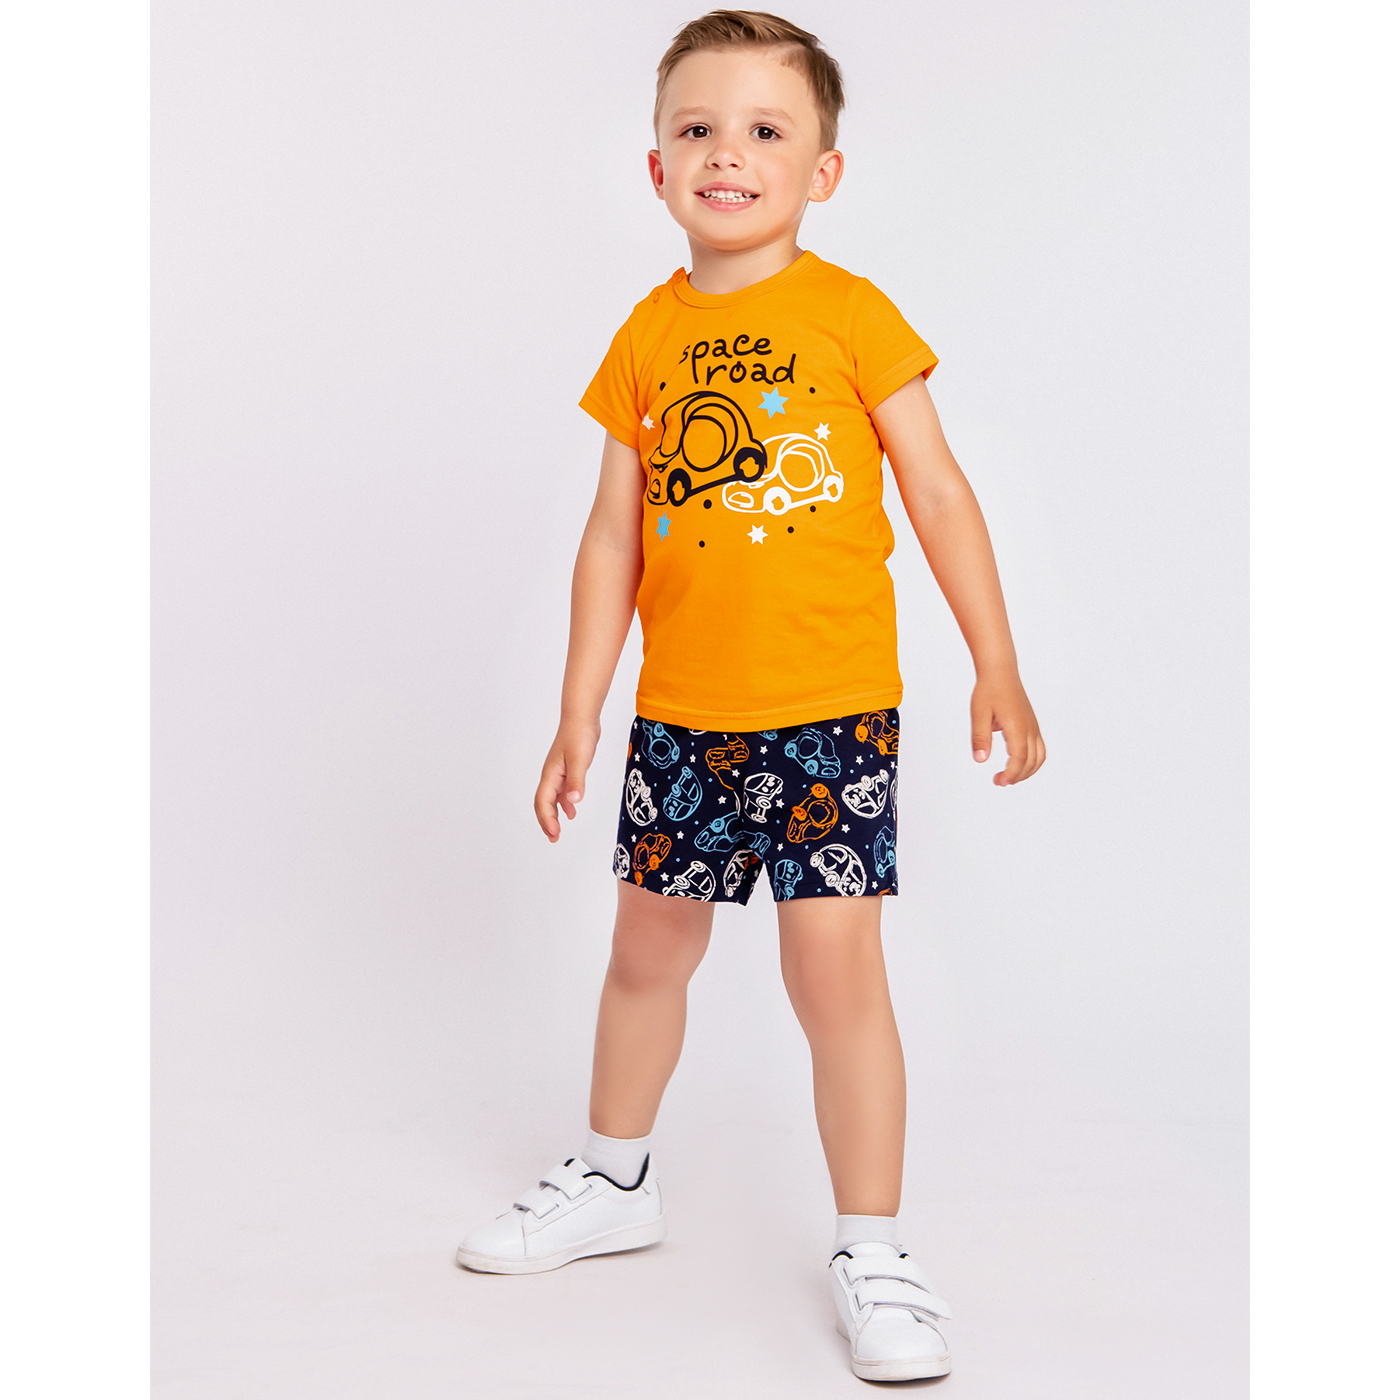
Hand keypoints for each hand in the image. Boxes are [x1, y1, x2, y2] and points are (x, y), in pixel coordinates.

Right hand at [534, 718, 601, 840]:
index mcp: (551, 775)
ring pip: (551, 799)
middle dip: (546, 822)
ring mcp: (558, 773)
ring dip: (553, 815)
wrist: (582, 717)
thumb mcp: (579, 760)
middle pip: (543, 803)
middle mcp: (551, 776)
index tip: (554, 834)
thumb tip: (574, 801)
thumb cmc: (578, 735)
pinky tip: (571, 810)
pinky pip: (561, 791)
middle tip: (553, 838)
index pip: (543, 802)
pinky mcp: (567, 769)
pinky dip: (564, 803)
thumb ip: (576, 781)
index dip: (546, 820)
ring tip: (559, 831)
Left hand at [971, 668, 1045, 785]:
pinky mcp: (1033, 725)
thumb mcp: (978, 713)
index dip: (1011, 774)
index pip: (1019, 758)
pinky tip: (1017, 764)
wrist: (1000, 672)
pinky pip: (1040, 749)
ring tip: (1009, 777)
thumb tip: (980, 760)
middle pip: (1031, 761)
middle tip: (999, 781)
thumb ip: (980, 737)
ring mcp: (1033, 726)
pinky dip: (1032, 761)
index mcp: (1017, 725)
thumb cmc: (989, 690)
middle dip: (1017, 776)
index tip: (998, 781)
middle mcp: (1029, 727)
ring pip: (1040, 757)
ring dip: (1027, 771)